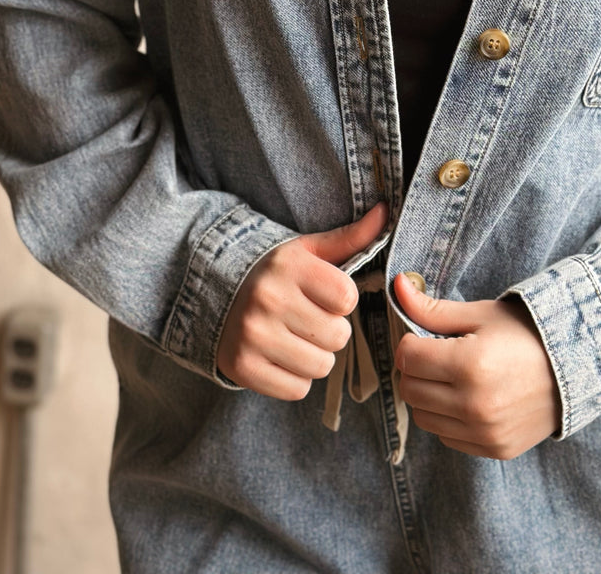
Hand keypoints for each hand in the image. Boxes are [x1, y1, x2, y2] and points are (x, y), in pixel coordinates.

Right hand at [216, 201, 388, 398]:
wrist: (215, 292)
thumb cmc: (275, 272)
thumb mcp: (308, 250)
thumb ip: (350, 237)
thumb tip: (385, 212)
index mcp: (289, 266)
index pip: (347, 298)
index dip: (342, 301)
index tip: (324, 296)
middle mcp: (269, 299)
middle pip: (338, 336)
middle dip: (331, 331)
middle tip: (309, 320)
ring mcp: (253, 335)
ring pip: (321, 366)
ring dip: (316, 357)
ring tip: (296, 338)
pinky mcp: (242, 367)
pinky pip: (297, 389)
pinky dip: (295, 378)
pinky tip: (281, 356)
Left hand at [392, 273, 561, 459]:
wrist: (577, 366)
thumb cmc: (526, 333)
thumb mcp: (480, 314)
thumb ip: (433, 308)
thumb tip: (397, 285)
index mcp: (469, 364)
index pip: (407, 358)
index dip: (410, 343)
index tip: (425, 338)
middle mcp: (474, 405)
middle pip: (409, 389)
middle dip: (416, 369)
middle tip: (437, 356)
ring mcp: (485, 432)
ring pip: (424, 417)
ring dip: (429, 396)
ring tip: (453, 377)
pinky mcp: (495, 449)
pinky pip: (448, 438)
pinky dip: (449, 419)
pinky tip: (469, 398)